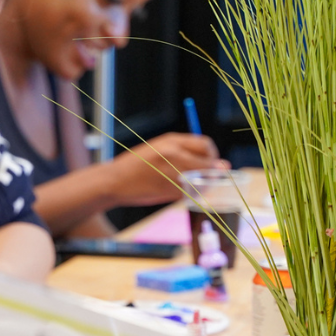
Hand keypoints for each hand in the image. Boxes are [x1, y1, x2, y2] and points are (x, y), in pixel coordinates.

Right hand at [108, 133, 225, 205]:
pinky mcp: (168, 189)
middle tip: (203, 179)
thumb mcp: (159, 149)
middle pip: (208, 163)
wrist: (114, 181)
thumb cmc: (136, 166)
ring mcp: (171, 171)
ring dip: (200, 186)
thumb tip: (221, 164)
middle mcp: (174, 153)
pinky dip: (188, 195)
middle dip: (211, 172)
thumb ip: (185, 153)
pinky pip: (189, 193)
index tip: (208, 163)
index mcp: (171, 140)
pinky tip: (175, 192)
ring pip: (201, 180)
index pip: (206, 144)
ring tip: (186, 186)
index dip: (211, 156)